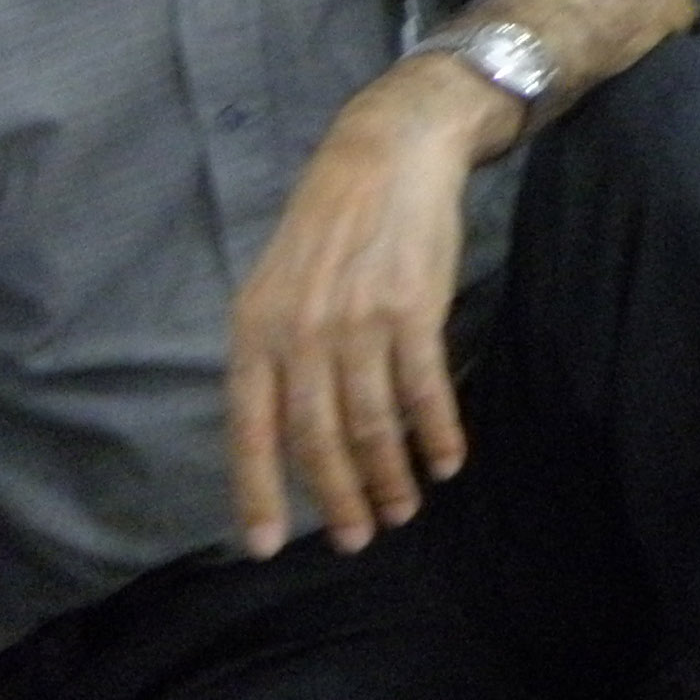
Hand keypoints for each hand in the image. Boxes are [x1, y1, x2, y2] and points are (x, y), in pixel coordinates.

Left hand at [225, 57, 516, 557]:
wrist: (387, 152)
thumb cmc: (329, 223)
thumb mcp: (277, 285)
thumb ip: (276, 353)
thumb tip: (284, 430)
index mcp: (255, 332)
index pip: (251, 431)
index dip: (259, 493)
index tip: (269, 546)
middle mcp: (301, 335)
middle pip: (318, 438)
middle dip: (339, 497)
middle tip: (359, 538)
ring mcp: (358, 323)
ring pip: (372, 423)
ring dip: (391, 475)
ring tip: (406, 508)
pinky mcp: (414, 310)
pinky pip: (424, 389)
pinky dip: (438, 432)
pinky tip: (448, 461)